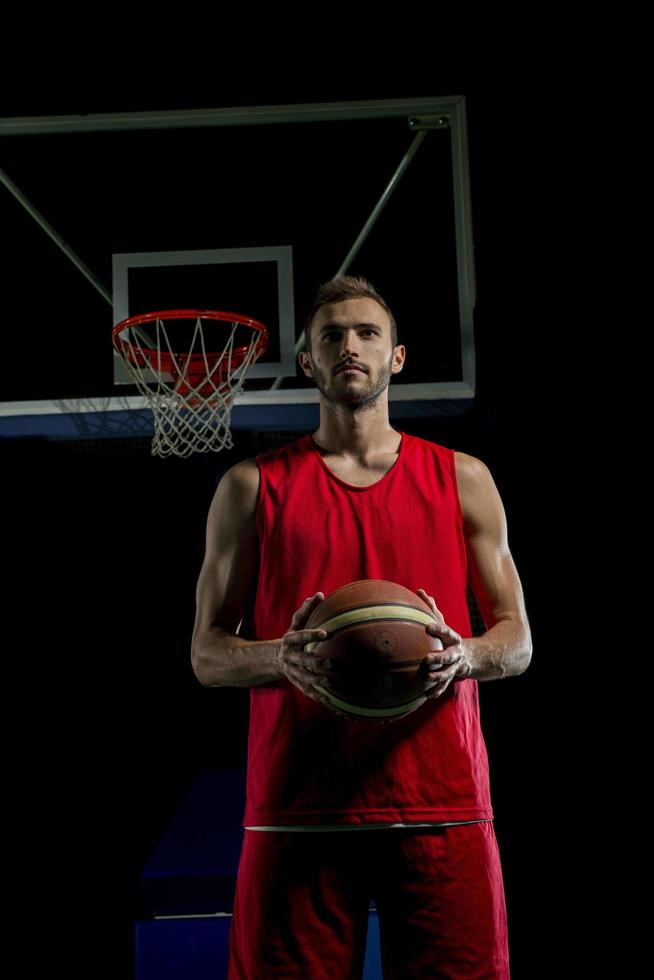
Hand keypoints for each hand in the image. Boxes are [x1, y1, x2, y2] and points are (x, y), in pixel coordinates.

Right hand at [276, 593, 348, 717]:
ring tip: (331, 682)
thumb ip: (306, 610)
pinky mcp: (296, 683)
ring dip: (317, 681)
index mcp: (290, 640)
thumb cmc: (293, 636)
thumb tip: (320, 594)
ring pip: (304, 678)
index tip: (326, 633)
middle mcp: (289, 657)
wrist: (276, 658)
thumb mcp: (296, 622)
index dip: (312, 635)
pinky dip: (318, 696)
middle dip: (316, 662)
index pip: (300, 636)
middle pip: (302, 660)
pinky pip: (307, 691)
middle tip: (332, 662)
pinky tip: (330, 701)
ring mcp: (292, 671)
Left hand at [416, 588, 470, 699]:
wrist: (476, 656)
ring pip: (448, 672)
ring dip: (438, 676)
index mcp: (452, 638)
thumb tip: (420, 591)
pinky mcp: (453, 676)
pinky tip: (428, 695)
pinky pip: (445, 685)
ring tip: (428, 678)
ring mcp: (456, 666)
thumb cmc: (450, 638)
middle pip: (448, 655)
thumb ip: (432, 609)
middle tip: (427, 659)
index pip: (445, 631)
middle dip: (439, 657)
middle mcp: (456, 652)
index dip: (437, 629)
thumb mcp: (444, 624)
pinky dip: (437, 689)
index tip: (427, 627)